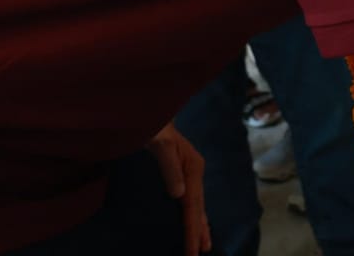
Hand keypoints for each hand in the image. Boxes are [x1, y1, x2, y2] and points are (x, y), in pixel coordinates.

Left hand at [148, 123, 210, 255]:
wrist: (149, 113)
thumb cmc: (154, 126)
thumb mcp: (159, 144)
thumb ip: (169, 168)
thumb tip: (179, 195)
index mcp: (193, 167)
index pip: (193, 205)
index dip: (192, 229)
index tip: (193, 250)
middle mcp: (194, 172)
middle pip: (198, 207)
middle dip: (198, 232)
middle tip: (199, 254)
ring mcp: (189, 172)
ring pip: (196, 204)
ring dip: (199, 225)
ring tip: (203, 244)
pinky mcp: (181, 173)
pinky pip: (189, 199)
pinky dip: (192, 213)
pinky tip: (193, 220)